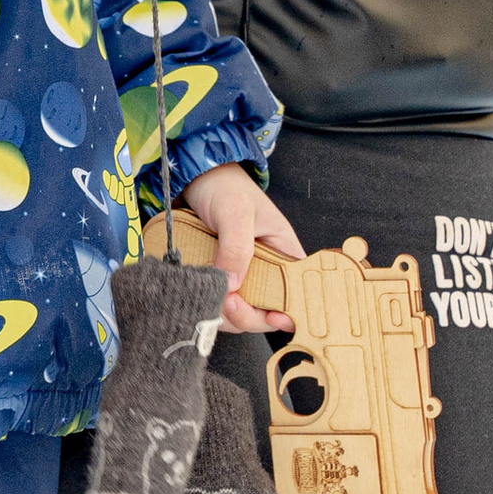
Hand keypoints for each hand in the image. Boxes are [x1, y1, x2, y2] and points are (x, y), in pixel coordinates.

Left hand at [176, 162, 304, 339]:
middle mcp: (266, 270)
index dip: (289, 312)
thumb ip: (236, 248)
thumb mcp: (235, 212)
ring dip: (224, 311)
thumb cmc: (225, 187)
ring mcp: (242, 276)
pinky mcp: (219, 276)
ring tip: (208, 292)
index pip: (296, 293)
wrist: (195, 176)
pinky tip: (199, 290)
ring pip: (239, 311)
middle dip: (246, 314)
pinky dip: (208, 301)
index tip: (273, 317)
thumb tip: (233, 285)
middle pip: (265, 311)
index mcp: (284, 253)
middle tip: (228, 302)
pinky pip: (217, 300)